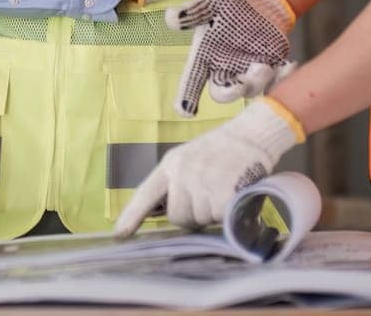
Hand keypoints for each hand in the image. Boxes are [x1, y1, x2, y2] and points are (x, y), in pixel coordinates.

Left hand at [114, 98, 300, 235]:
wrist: (251, 135)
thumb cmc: (220, 151)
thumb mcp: (190, 159)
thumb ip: (177, 183)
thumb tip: (168, 213)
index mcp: (170, 165)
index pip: (146, 194)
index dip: (131, 217)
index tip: (119, 235)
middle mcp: (182, 173)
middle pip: (177, 217)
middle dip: (192, 216)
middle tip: (209, 198)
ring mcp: (202, 183)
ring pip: (200, 220)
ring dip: (211, 214)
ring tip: (223, 191)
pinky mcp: (223, 193)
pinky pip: (219, 219)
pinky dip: (227, 215)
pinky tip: (233, 196)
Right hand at [166, 0, 295, 115]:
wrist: (259, 5)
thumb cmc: (229, 6)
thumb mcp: (209, 3)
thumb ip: (192, 12)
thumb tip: (172, 18)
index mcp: (206, 57)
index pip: (192, 80)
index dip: (187, 96)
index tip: (185, 111)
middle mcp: (225, 70)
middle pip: (223, 94)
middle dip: (230, 94)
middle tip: (239, 86)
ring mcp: (248, 73)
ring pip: (252, 90)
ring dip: (257, 82)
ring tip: (263, 66)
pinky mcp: (271, 70)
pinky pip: (277, 83)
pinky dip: (283, 78)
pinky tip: (289, 65)